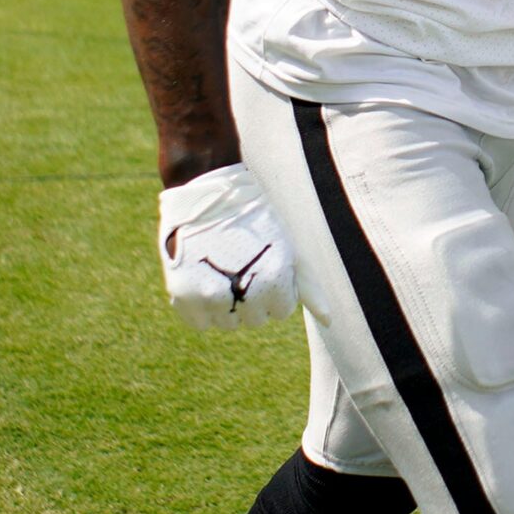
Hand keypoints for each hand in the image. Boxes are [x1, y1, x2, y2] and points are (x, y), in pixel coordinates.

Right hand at [157, 162, 296, 329]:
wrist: (208, 190)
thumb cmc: (255, 217)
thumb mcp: (287, 245)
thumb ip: (308, 286)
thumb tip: (331, 321)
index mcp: (273, 278)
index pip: (281, 311)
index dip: (275, 288)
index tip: (264, 265)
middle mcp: (243, 291)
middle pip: (254, 319)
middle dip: (252, 297)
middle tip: (242, 265)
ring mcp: (210, 294)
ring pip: (227, 323)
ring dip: (227, 305)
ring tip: (224, 270)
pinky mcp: (182, 293)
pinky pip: (200, 323)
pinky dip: (203, 309)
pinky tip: (206, 281)